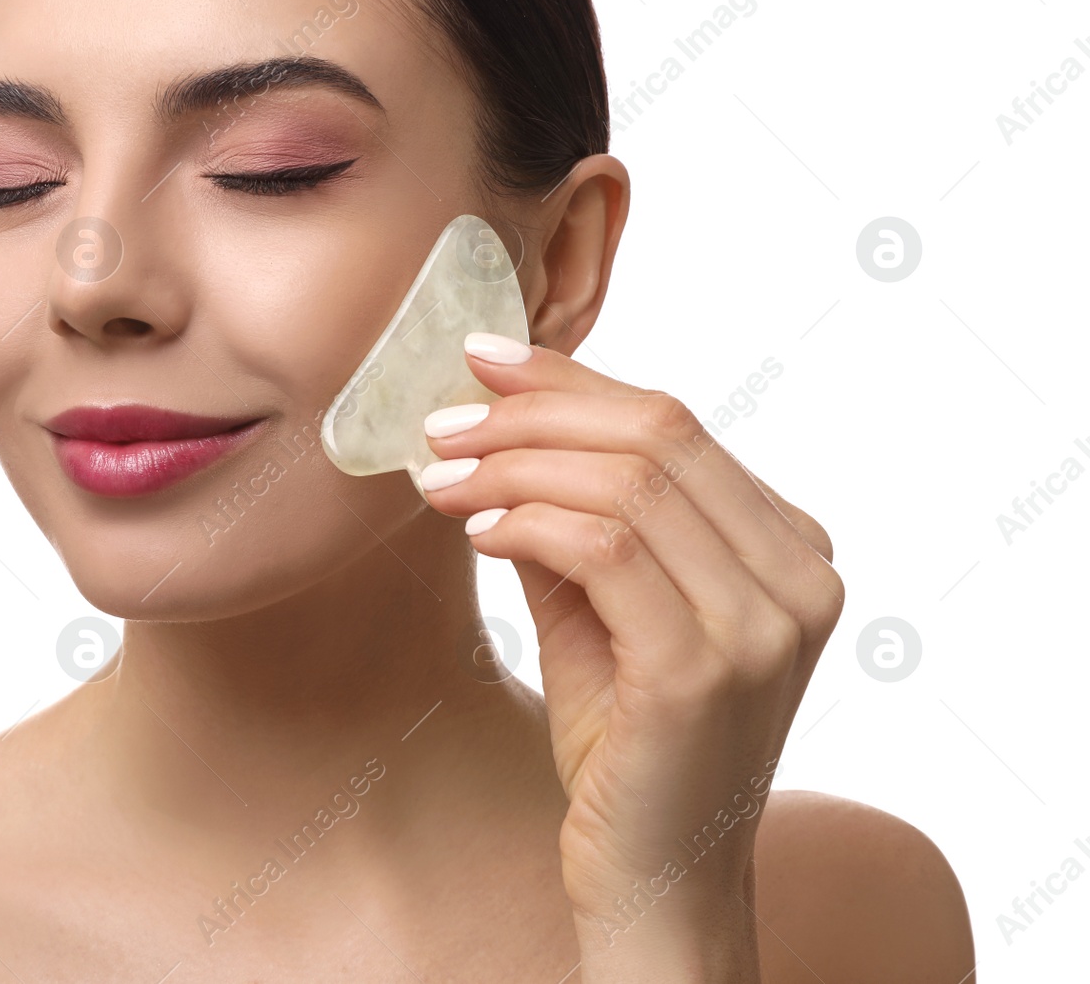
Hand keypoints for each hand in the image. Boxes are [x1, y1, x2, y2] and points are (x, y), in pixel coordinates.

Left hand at [420, 333, 842, 979]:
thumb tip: (491, 423)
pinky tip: (476, 531)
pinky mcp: (705, 669)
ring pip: (628, 484)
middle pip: (656, 435)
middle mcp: (800, 576)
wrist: (654, 876)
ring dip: (513, 467)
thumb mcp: (599, 609)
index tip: (483, 361)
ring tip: (438, 479)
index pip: (675, 423)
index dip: (570, 381)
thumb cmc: (625, 743)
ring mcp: (764, 624)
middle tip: (442, 424)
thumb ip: (570, 517)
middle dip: (531, 415)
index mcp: (790, 549)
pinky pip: (604, 550)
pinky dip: (527, 524)